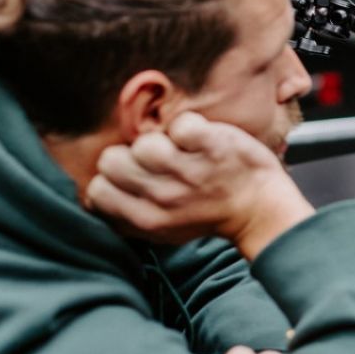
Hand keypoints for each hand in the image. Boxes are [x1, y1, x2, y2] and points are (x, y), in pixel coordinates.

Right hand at [87, 111, 315, 258]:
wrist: (260, 209)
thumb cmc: (210, 215)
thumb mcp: (164, 229)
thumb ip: (127, 214)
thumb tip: (94, 195)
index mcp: (148, 219)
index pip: (96, 191)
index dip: (111, 178)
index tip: (133, 178)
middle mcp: (164, 198)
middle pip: (112, 160)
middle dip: (132, 156)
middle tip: (160, 164)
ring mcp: (189, 171)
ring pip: (143, 143)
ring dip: (162, 142)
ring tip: (184, 153)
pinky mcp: (212, 147)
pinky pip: (181, 124)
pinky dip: (191, 126)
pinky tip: (202, 142)